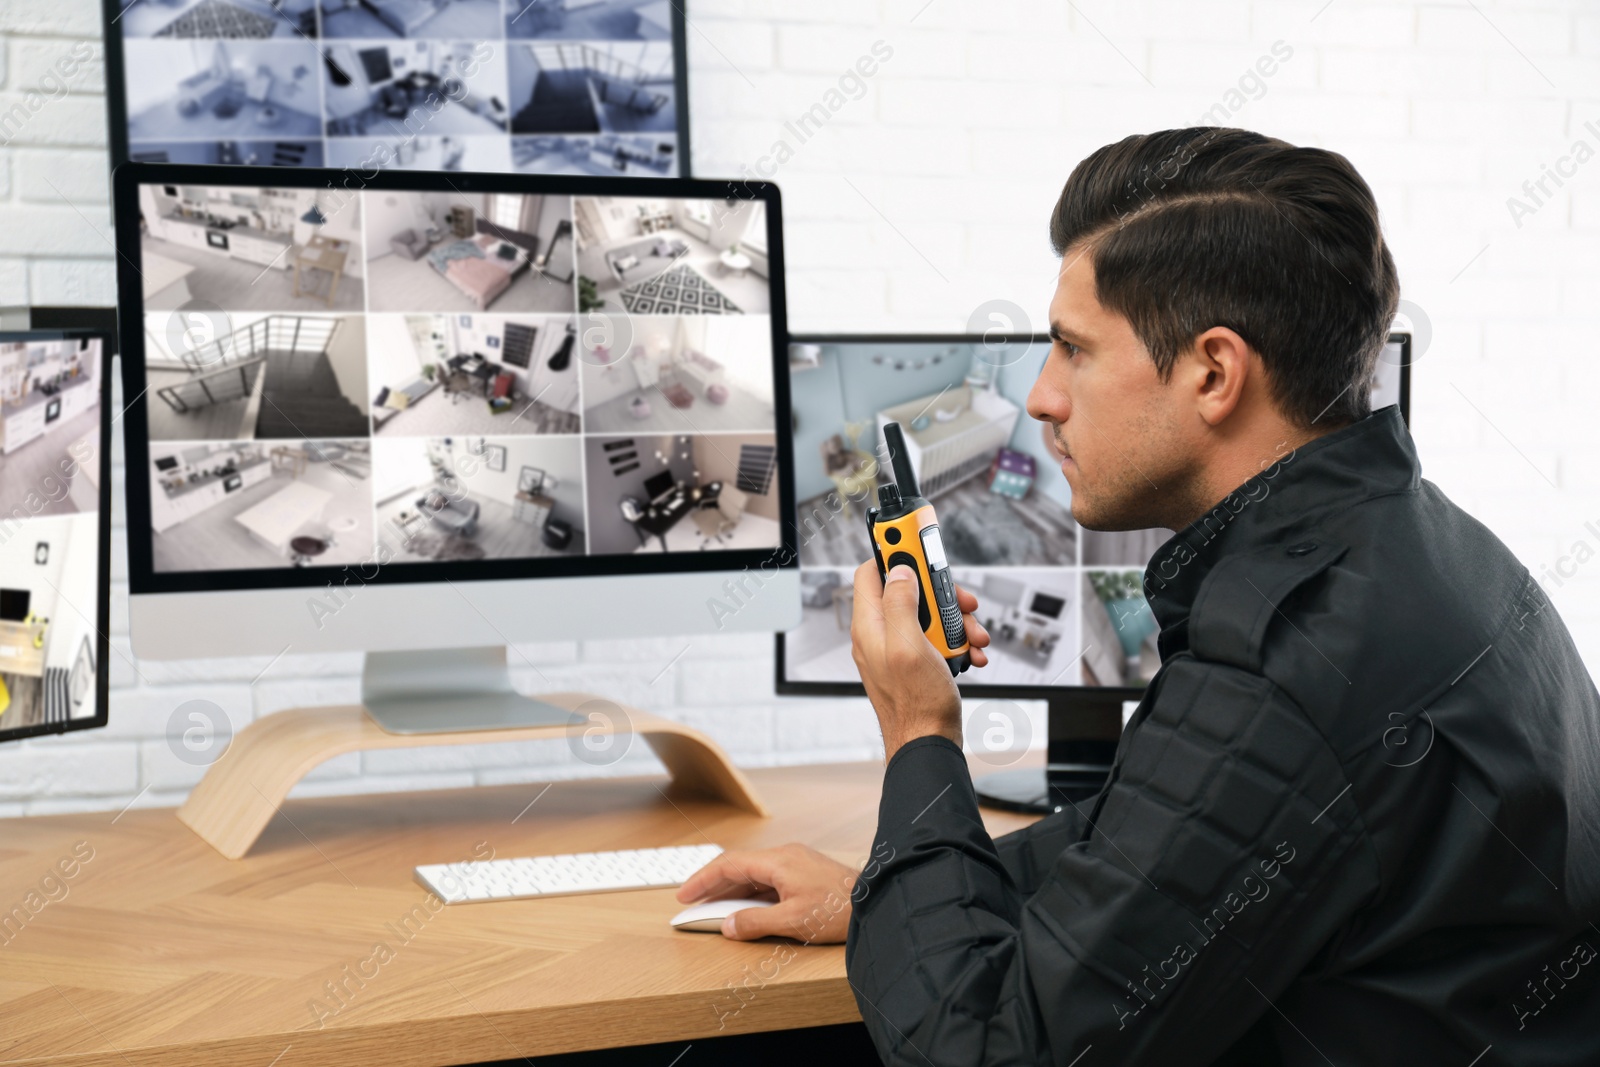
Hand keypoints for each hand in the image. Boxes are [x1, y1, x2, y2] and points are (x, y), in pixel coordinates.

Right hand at [675, 844, 856, 942]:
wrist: (877, 902)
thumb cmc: (840, 909)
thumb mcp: (793, 921)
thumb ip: (756, 923)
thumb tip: (729, 926)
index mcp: (779, 861)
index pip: (729, 864)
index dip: (703, 879)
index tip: (685, 894)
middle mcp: (785, 856)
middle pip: (739, 867)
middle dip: (713, 885)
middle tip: (692, 902)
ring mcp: (796, 863)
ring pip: (754, 873)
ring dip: (732, 890)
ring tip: (713, 908)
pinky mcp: (805, 874)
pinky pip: (769, 879)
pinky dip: (751, 892)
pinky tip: (746, 908)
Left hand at [851, 560, 990, 761]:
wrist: (928, 745)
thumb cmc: (916, 705)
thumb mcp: (908, 645)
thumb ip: (900, 603)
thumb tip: (900, 571)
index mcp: (870, 625)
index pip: (872, 571)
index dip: (894, 552)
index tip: (915, 538)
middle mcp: (881, 633)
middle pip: (910, 590)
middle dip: (941, 594)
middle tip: (962, 604)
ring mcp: (899, 648)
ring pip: (929, 614)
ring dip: (956, 622)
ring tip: (971, 639)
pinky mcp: (916, 662)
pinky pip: (938, 639)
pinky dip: (957, 643)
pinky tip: (970, 654)